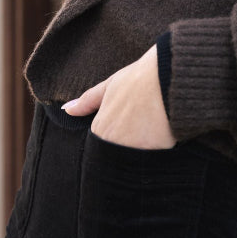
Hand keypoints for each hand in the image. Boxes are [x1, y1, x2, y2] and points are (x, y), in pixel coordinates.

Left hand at [62, 44, 176, 149]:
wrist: (169, 76)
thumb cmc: (140, 78)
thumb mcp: (111, 84)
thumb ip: (88, 101)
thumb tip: (67, 109)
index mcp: (101, 128)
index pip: (102, 145)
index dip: (117, 136)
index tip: (129, 125)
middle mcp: (112, 143)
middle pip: (117, 154)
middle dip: (127, 146)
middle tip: (142, 127)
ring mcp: (131, 151)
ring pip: (133, 160)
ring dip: (141, 151)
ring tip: (153, 129)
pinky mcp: (151, 155)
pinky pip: (150, 161)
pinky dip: (155, 152)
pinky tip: (163, 135)